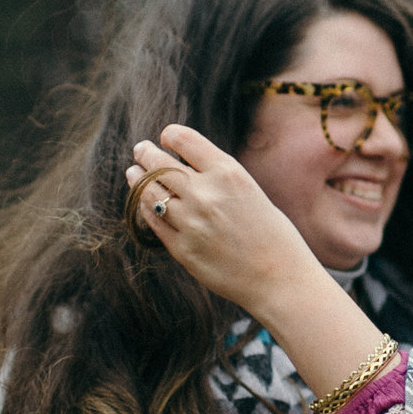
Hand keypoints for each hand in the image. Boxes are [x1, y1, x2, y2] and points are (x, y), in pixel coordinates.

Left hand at [126, 126, 324, 317]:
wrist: (279, 278)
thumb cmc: (271, 234)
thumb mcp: (248, 191)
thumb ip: (217, 177)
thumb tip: (183, 167)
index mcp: (228, 173)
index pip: (184, 139)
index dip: (170, 135)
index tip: (166, 137)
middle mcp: (205, 194)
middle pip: (159, 163)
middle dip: (145, 152)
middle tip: (140, 149)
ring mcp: (190, 223)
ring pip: (148, 192)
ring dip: (137, 179)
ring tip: (133, 173)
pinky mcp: (181, 249)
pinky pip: (152, 221)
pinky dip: (146, 208)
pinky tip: (145, 203)